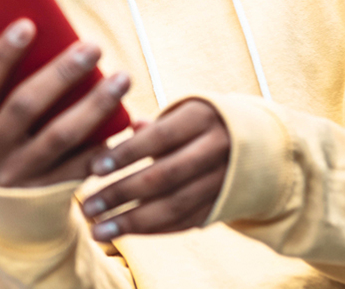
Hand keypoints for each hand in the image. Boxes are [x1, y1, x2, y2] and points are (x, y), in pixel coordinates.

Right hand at [0, 19, 130, 187]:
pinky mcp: (47, 194)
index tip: (28, 24)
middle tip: (92, 47)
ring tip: (121, 78)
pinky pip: (81, 165)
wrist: (3, 215)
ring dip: (95, 104)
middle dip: (61, 73)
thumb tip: (11, 35)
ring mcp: (17, 178)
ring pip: (61, 135)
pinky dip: (103, 142)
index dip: (1, 55)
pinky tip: (125, 120)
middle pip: (25, 106)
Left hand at [80, 99, 229, 240]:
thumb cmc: (200, 122)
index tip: (94, 168)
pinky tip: (123, 234)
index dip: (126, 153)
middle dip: (122, 193)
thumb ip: (150, 123)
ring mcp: (222, 181)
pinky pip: (184, 222)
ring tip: (97, 230)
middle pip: (164, 176)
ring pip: (174, 206)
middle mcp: (217, 149)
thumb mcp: (181, 111)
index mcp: (203, 117)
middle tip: (86, 206)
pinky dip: (152, 230)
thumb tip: (120, 126)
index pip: (160, 137)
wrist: (258, 142)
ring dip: (132, 222)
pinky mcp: (221, 205)